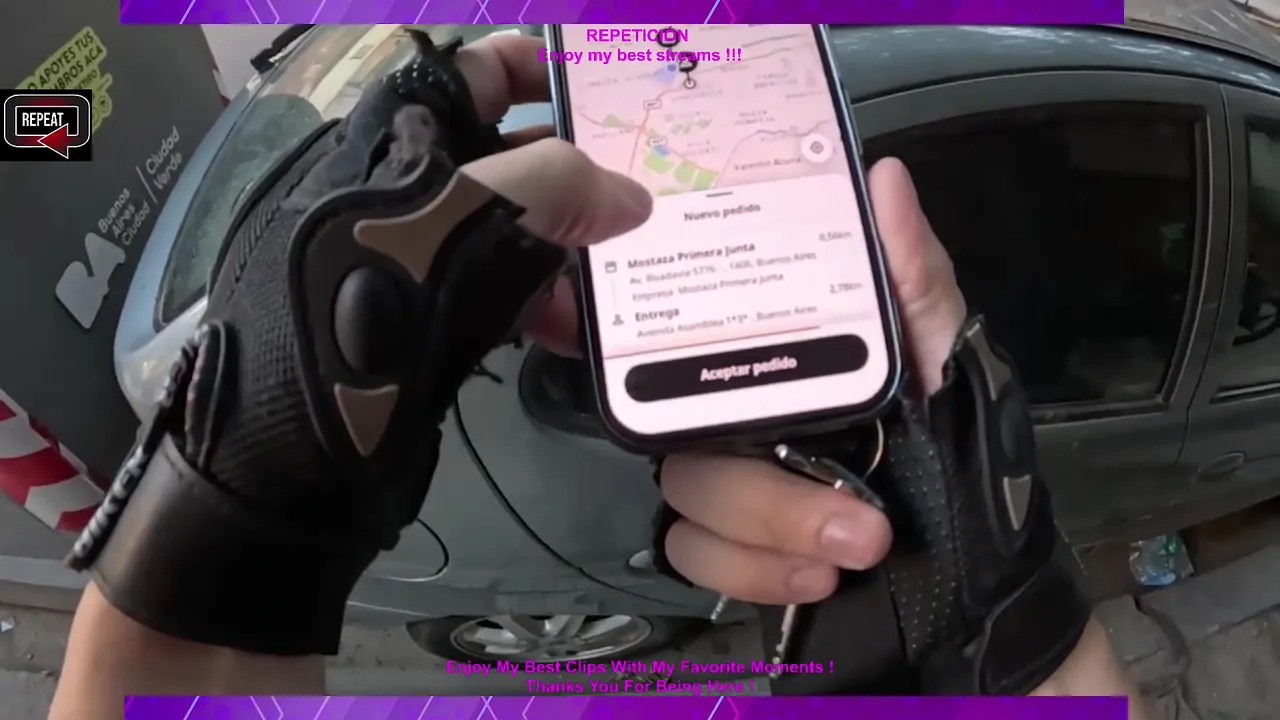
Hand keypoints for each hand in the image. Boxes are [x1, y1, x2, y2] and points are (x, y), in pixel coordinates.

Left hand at [75, 31, 655, 655]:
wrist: (296, 434)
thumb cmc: (373, 291)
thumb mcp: (469, 210)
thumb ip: (559, 184)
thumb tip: (629, 196)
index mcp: (404, 134)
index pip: (479, 73)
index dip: (542, 70)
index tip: (611, 95)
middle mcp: (412, 187)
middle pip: (514, 159)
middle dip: (584, 177)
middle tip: (652, 196)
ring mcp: (421, 257)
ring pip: (517, 234)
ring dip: (579, 253)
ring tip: (636, 278)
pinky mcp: (430, 318)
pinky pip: (504, 295)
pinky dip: (550, 308)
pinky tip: (591, 334)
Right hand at [659, 158, 966, 603]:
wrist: (975, 569)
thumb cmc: (958, 446)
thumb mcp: (946, 353)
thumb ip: (915, 277)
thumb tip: (885, 177)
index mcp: (776, 362)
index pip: (700, 341)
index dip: (683, 346)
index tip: (731, 372)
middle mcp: (737, 416)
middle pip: (688, 437)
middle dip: (770, 495)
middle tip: (861, 525)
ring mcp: (728, 486)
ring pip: (688, 499)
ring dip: (773, 534)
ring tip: (859, 549)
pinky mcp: (730, 550)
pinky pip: (694, 555)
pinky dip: (753, 573)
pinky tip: (819, 580)